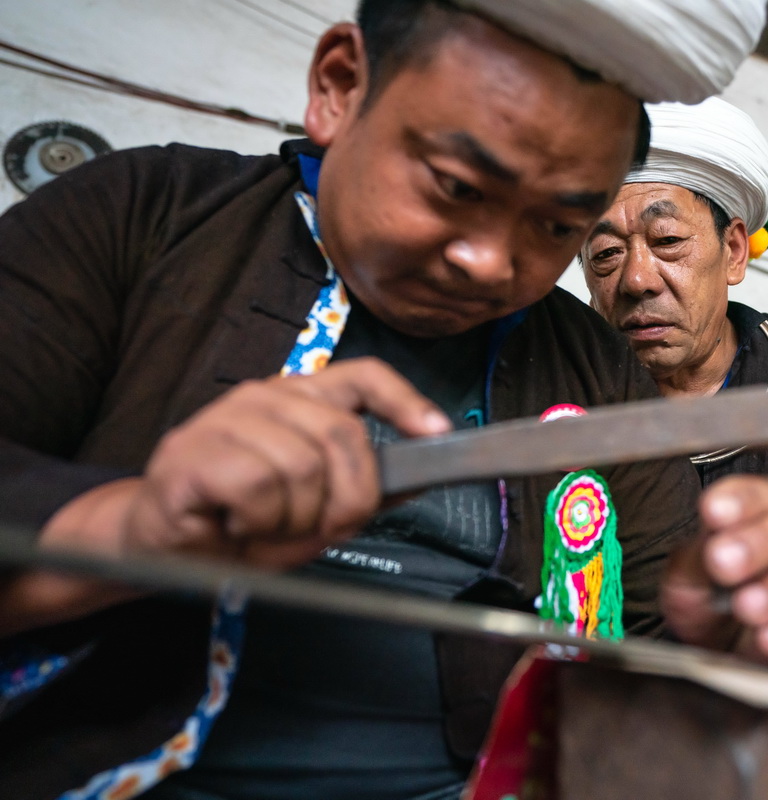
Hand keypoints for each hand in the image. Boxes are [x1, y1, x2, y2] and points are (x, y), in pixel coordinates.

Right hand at [46, 357, 450, 569]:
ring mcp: (226, 419)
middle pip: (344, 435)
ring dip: (294, 518)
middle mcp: (266, 397)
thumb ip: (361, 490)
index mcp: (300, 399)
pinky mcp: (193, 451)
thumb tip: (416, 482)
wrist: (160, 545)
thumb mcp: (314, 509)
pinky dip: (258, 522)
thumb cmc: (240, 521)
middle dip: (348, 497)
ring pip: (303, 466)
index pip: (363, 377)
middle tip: (320, 527)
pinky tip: (236, 523)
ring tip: (265, 526)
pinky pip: (259, 487)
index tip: (437, 431)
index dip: (404, 401)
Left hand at [660, 475, 767, 675]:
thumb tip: (713, 542)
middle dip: (767, 541)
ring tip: (747, 607)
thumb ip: (698, 559)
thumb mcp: (687, 582)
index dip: (744, 499)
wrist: (718, 663)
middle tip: (724, 563)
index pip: (766, 494)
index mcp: (765, 519)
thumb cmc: (708, 610)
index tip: (713, 512)